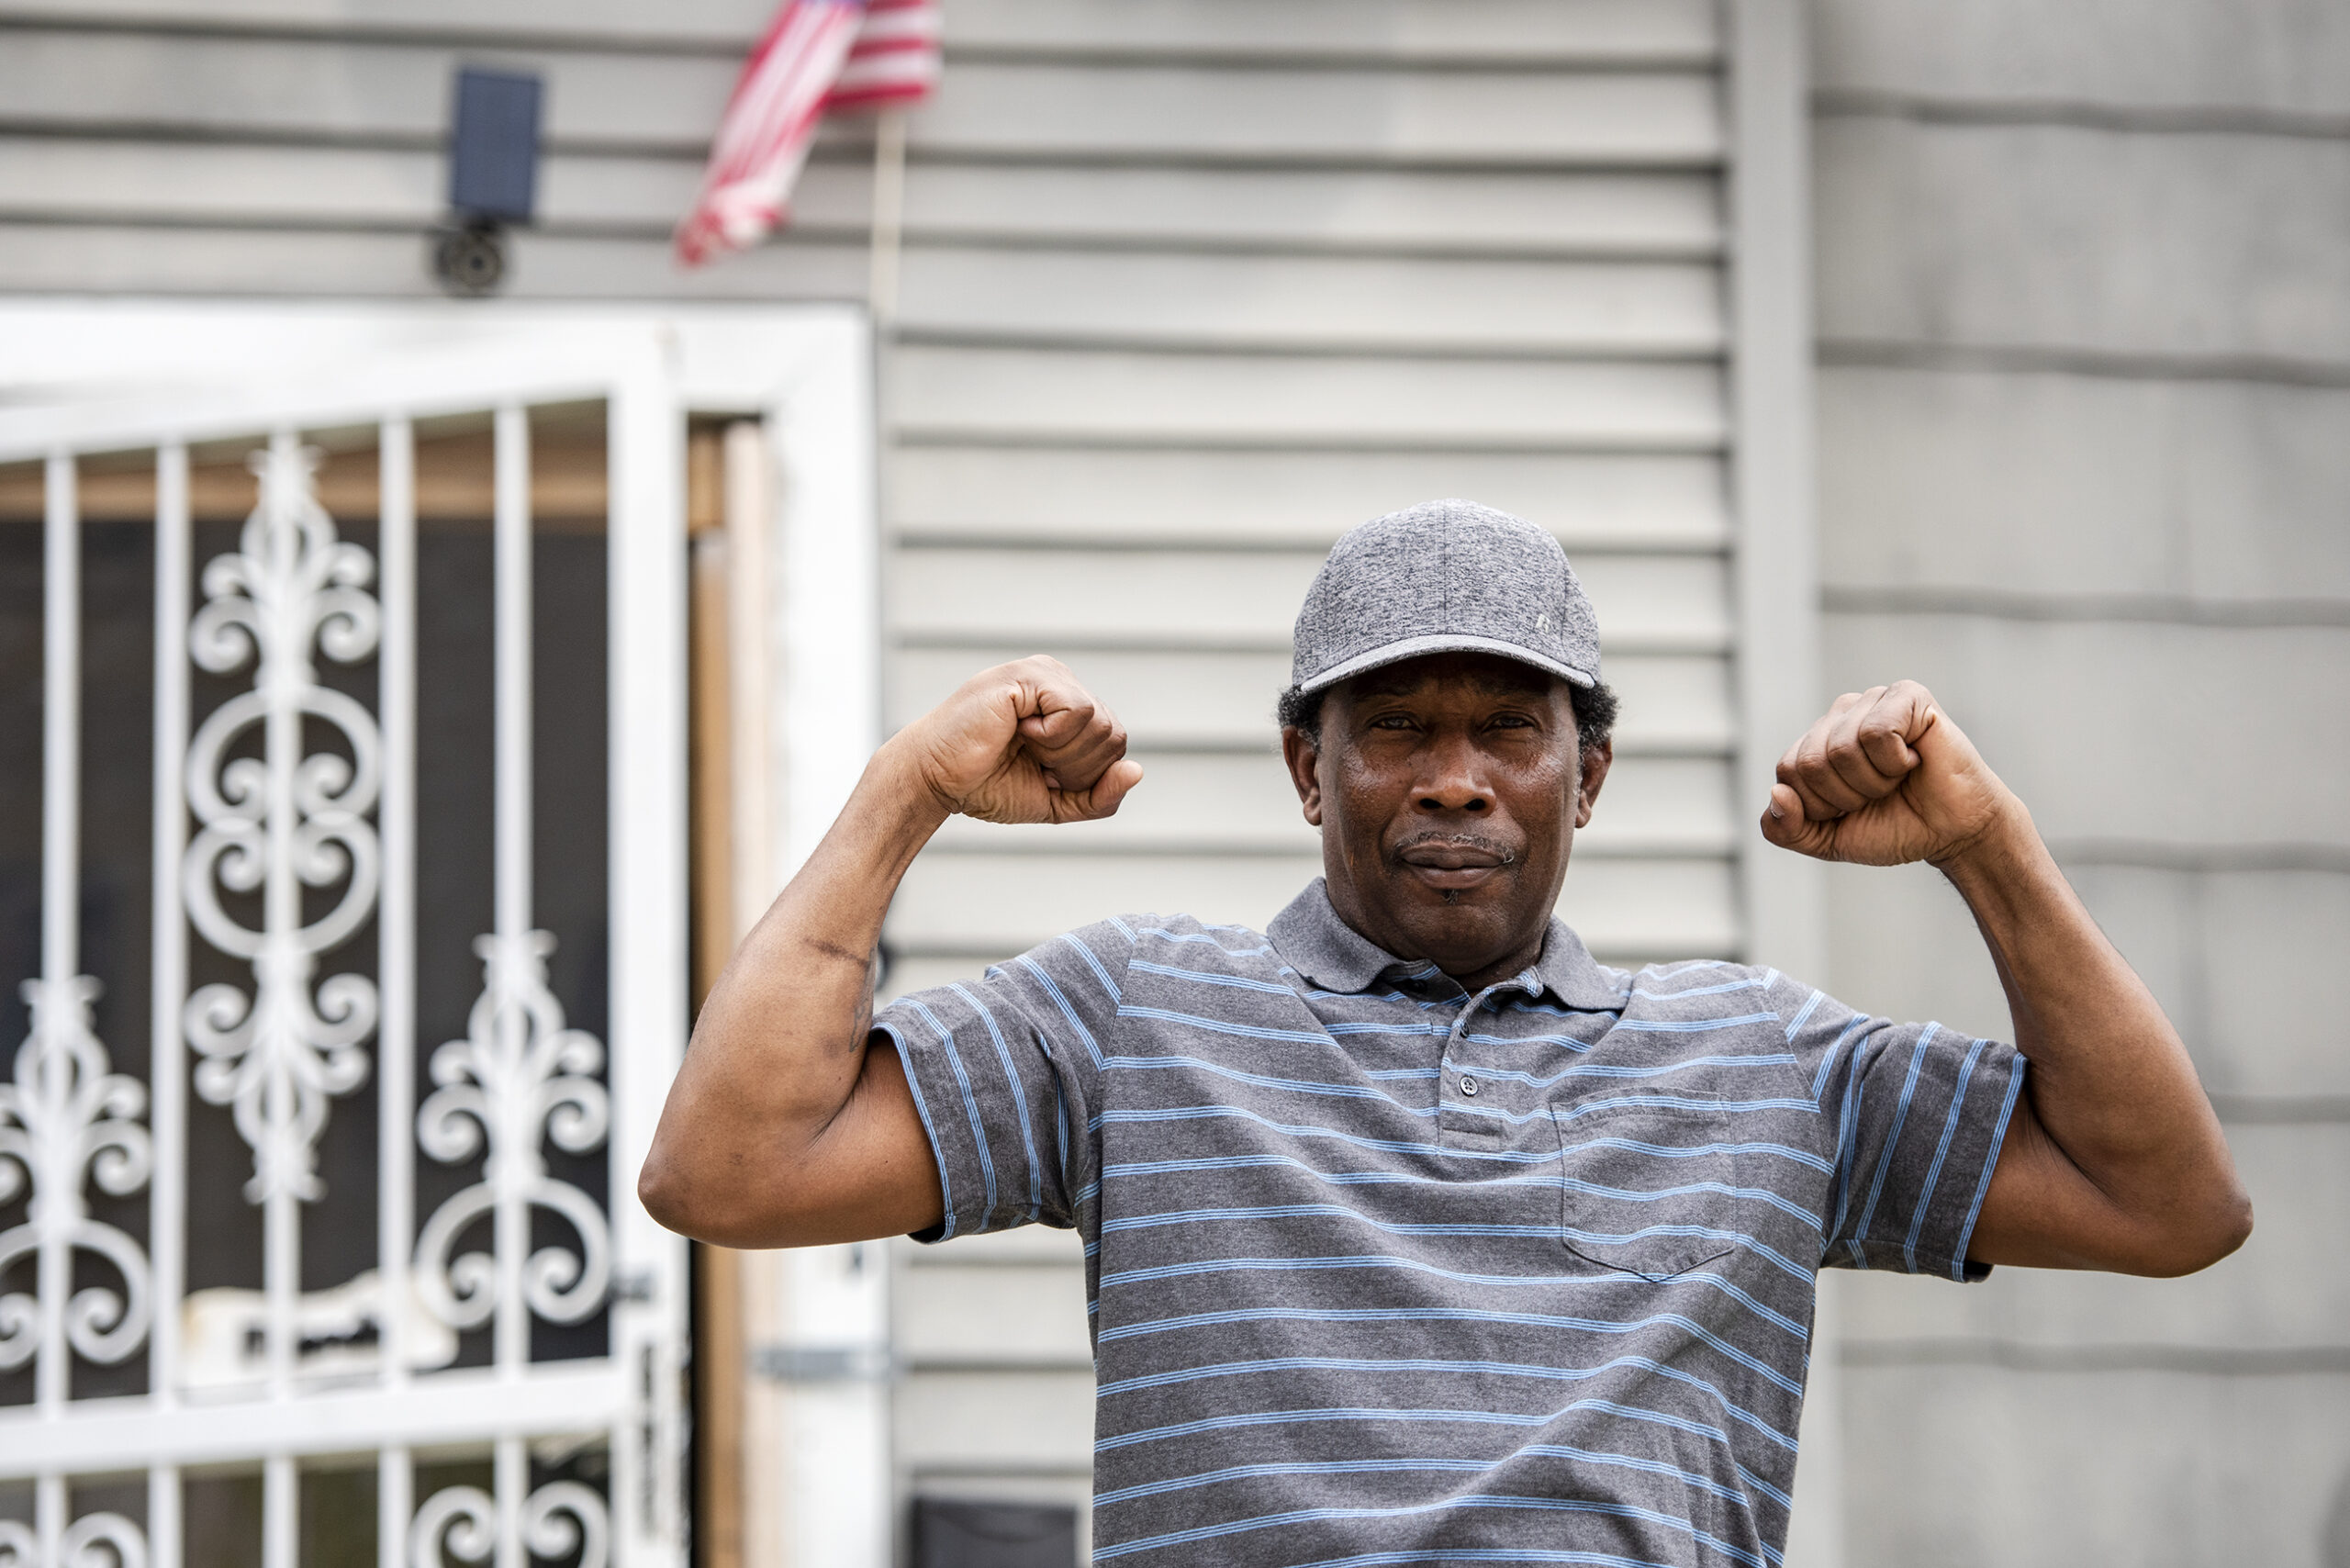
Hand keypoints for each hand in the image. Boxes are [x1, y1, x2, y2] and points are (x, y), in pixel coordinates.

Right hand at [893, 656, 1143, 824]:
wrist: (936, 781)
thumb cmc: (986, 785)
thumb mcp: (1056, 802)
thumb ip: (1099, 795)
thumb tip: (1137, 772)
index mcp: (1068, 703)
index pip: (1115, 741)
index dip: (1086, 775)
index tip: (1042, 775)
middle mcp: (1061, 681)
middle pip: (1113, 734)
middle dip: (1076, 768)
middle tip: (1032, 763)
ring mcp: (1046, 673)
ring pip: (1100, 724)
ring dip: (1062, 754)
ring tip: (1023, 746)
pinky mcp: (1029, 675)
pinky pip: (1078, 711)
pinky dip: (1053, 737)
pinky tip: (1020, 731)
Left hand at [1760, 681, 2016, 866]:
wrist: (1953, 832)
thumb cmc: (1894, 827)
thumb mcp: (1827, 841)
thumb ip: (1786, 829)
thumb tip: (1776, 792)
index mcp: (1815, 744)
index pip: (1788, 772)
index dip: (1820, 806)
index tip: (1853, 810)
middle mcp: (1839, 716)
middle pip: (1810, 762)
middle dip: (1846, 796)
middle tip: (1880, 795)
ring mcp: (1871, 701)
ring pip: (1842, 748)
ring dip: (1874, 782)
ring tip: (1898, 778)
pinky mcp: (1906, 696)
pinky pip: (1877, 732)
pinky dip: (1895, 761)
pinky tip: (1914, 759)